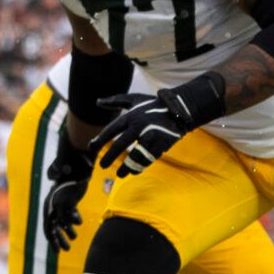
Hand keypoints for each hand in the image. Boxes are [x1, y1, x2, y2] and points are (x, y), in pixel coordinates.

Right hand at [42, 146, 92, 250]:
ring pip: (61, 222)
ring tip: (71, 243)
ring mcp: (61, 202)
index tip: (54, 247)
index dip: (51, 235)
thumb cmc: (74, 164)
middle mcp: (54, 203)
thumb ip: (67, 174)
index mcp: (52, 201)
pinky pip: (68, 215)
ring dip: (65, 233)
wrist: (77, 158)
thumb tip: (71, 174)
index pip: (49, 222)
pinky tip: (77, 228)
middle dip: (58, 239)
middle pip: (53, 226)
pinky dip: (72, 222)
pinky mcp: (69, 200)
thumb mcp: (70, 169)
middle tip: (64, 251)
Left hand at [90, 86, 207, 174]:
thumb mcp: (135, 99)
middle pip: (121, 144)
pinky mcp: (163, 142)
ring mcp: (152, 135)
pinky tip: (135, 171)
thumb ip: (116, 100)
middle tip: (101, 166)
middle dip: (110, 156)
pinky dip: (142, 165)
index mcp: (131, 116)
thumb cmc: (154, 104)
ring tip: (120, 174)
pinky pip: (150, 158)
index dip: (100, 140)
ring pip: (136, 155)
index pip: (111, 130)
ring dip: (127, 166)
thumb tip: (97, 102)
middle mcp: (140, 126)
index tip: (91, 148)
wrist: (182, 107)